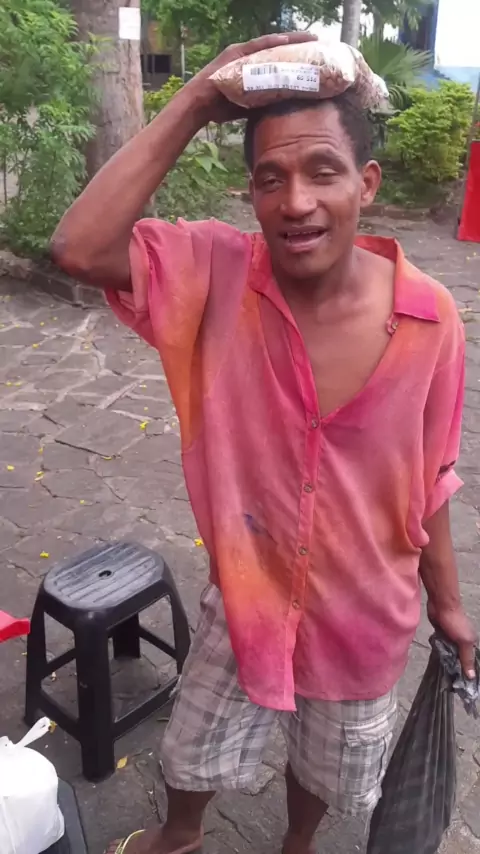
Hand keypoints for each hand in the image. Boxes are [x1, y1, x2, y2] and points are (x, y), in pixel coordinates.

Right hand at [184, 32, 317, 124]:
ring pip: (271, 44)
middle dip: (297, 44)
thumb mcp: (249, 105)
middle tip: (317, 41)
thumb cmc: (221, 107)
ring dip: (289, 40)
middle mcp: (249, 58)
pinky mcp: (235, 55)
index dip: (295, 55)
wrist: (199, 106)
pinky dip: (270, 43)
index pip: (278, 58)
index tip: (314, 54)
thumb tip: (282, 109)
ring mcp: (242, 54)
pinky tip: (285, 40)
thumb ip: (263, 102)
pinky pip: (256, 47)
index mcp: (252, 68)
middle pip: (277, 48)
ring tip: (309, 38)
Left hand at [427, 601, 477, 678]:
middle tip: (450, 683)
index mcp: (471, 643)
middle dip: (456, 667)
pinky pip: (441, 646)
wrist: (440, 605)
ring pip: (450, 653)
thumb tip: (472, 676)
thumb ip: (467, 658)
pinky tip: (437, 660)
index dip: (467, 671)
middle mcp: (462, 641)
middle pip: (460, 658)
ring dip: (447, 660)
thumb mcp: (464, 641)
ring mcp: (451, 638)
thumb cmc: (455, 622)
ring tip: (443, 675)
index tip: (463, 686)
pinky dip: (440, 651)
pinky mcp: (441, 634)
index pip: (470, 661)